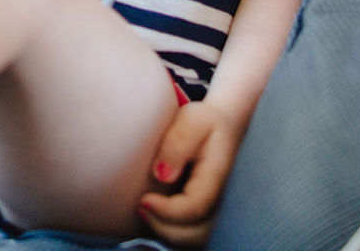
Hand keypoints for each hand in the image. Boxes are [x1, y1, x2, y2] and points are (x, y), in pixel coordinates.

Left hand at [137, 100, 246, 246]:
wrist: (220, 129)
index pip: (196, 207)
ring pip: (191, 240)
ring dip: (164, 232)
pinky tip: (149, 212)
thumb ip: (177, 142)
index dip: (168, 212)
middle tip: (139, 207)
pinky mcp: (200, 216)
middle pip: (195, 234)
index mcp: (217, 178)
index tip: (143, 201)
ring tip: (141, 210)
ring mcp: (211, 212)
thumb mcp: (193, 120)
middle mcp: (218, 202)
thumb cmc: (204, 123)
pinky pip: (186, 235)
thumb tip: (160, 174)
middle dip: (164, 228)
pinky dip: (166, 231)